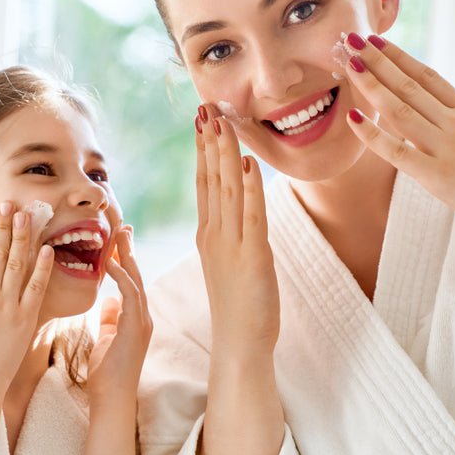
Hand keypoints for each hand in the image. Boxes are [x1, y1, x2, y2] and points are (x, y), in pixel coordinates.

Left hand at [85, 227, 151, 404]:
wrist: (112, 398)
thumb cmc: (107, 374)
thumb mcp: (105, 340)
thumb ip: (109, 320)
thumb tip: (109, 302)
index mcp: (135, 318)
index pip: (131, 282)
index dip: (125, 261)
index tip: (118, 241)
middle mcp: (142, 317)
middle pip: (136, 276)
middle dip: (129, 251)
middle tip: (123, 228)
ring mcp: (142, 322)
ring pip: (136, 281)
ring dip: (127, 258)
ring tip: (119, 237)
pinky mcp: (136, 328)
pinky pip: (131, 296)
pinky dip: (122, 277)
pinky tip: (111, 264)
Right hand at [195, 105, 279, 351]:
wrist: (239, 346)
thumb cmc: (239, 307)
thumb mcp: (229, 263)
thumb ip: (229, 233)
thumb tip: (236, 208)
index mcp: (208, 235)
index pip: (204, 183)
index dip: (203, 149)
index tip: (202, 120)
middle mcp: (214, 235)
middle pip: (210, 178)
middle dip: (210, 141)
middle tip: (207, 107)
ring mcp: (230, 245)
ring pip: (227, 189)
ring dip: (225, 153)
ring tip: (222, 121)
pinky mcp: (252, 257)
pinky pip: (251, 215)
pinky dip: (249, 187)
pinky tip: (247, 162)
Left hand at [340, 34, 454, 240]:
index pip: (428, 76)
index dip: (400, 57)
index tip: (379, 41)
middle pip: (408, 86)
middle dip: (377, 62)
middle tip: (351, 40)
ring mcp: (445, 148)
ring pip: (399, 111)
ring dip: (371, 86)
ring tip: (349, 65)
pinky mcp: (436, 175)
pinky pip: (397, 151)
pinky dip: (372, 134)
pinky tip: (352, 117)